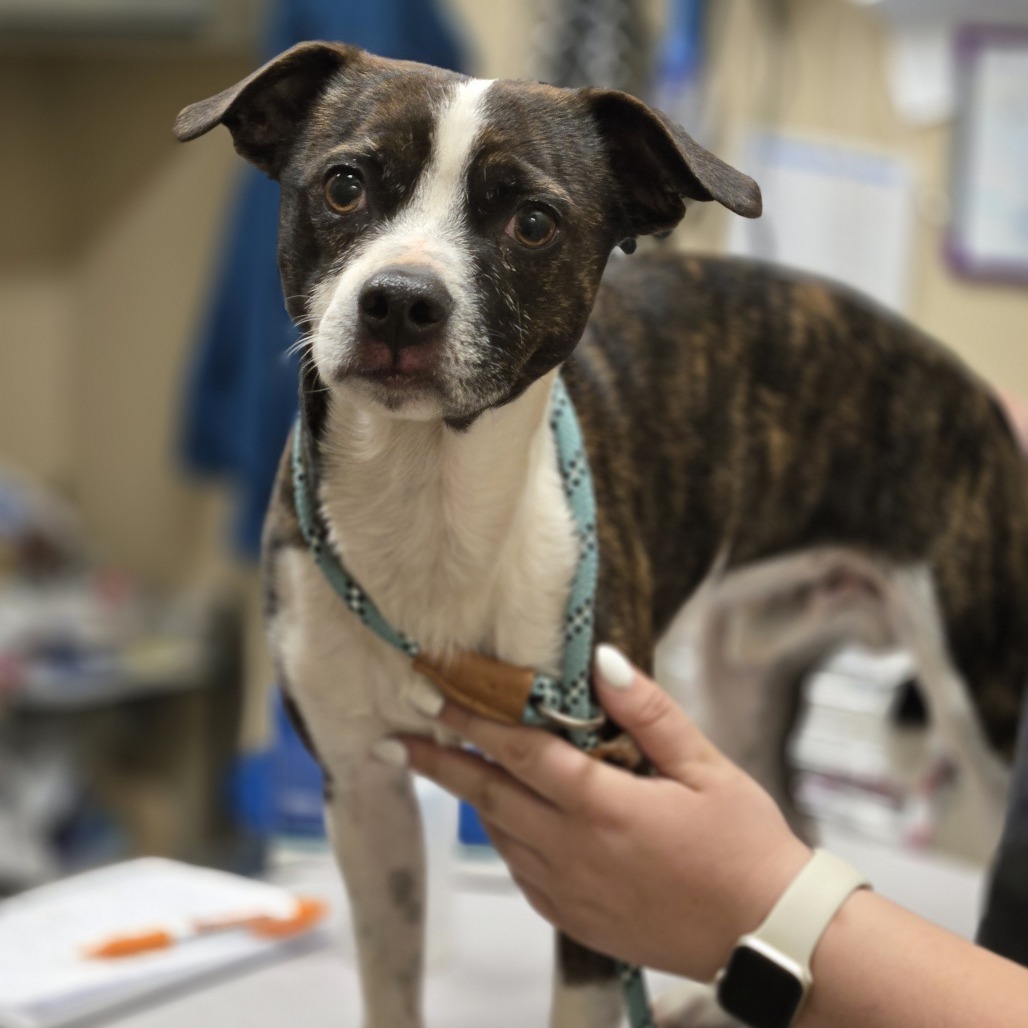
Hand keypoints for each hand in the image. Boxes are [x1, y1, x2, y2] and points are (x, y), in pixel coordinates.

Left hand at [399, 645, 810, 980]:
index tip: (435, 694)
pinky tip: (503, 820)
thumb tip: (602, 661)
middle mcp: (573, 851)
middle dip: (443, 761)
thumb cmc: (743, 846)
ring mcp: (570, 891)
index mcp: (603, 806)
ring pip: (501, 835)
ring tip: (448, 766)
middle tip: (401, 738)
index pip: (520, 751)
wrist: (767, 938)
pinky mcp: (575, 921)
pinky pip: (521, 872)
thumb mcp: (706, 767)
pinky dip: (503, 839)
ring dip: (472, 798)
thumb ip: (648, 712)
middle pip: (490, 796)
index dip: (473, 718)